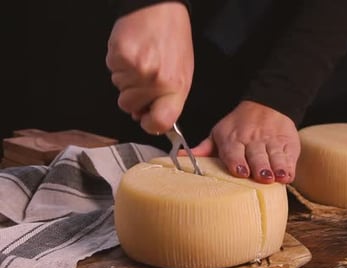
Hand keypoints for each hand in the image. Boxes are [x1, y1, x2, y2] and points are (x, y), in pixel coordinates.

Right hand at [105, 2, 193, 133]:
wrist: (161, 9)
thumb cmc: (173, 40)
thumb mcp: (182, 73)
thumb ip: (167, 99)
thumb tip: (146, 117)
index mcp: (176, 87)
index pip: (160, 122)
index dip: (150, 125)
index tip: (147, 119)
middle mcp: (156, 80)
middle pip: (129, 107)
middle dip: (134, 95)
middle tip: (145, 75)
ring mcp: (136, 69)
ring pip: (119, 89)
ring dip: (126, 77)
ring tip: (141, 58)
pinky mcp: (119, 56)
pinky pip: (112, 70)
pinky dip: (118, 63)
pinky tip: (132, 51)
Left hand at [190, 101, 300, 183]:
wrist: (269, 104)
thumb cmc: (239, 126)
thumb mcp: (220, 133)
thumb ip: (205, 148)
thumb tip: (180, 158)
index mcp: (233, 138)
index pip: (233, 150)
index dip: (237, 161)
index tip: (239, 171)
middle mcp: (252, 140)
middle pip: (256, 154)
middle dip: (258, 165)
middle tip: (261, 176)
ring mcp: (271, 142)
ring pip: (274, 155)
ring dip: (275, 166)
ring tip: (277, 177)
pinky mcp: (288, 144)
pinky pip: (289, 156)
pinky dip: (289, 165)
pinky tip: (288, 174)